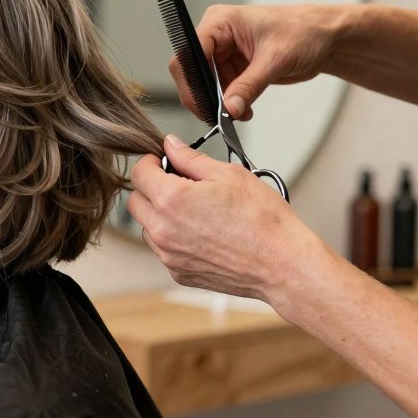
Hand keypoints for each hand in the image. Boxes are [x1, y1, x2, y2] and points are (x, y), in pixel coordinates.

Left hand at [127, 134, 337, 309]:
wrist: (282, 265)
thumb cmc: (263, 221)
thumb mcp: (229, 175)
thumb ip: (190, 158)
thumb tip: (170, 145)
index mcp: (171, 200)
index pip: (138, 173)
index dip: (150, 162)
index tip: (162, 162)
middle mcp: (163, 230)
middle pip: (135, 201)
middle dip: (150, 188)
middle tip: (178, 183)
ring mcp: (169, 255)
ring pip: (147, 227)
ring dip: (160, 214)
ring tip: (195, 210)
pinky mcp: (178, 272)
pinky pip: (163, 249)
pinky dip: (173, 237)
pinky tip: (202, 232)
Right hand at [172, 4, 340, 120]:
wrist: (326, 38)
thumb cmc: (305, 31)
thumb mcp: (275, 59)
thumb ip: (248, 86)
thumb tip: (229, 108)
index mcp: (221, 22)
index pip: (189, 52)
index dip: (191, 81)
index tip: (202, 105)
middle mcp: (218, 35)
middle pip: (193, 70)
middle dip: (205, 95)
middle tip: (219, 115)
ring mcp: (225, 52)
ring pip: (206, 84)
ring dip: (219, 102)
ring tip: (239, 113)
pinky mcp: (234, 66)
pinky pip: (222, 89)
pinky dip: (230, 103)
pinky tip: (243, 110)